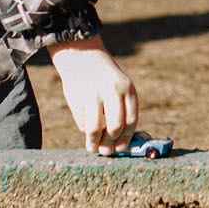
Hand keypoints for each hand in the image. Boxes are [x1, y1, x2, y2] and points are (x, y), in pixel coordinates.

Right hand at [49, 37, 138, 153]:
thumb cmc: (106, 79)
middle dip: (111, 144)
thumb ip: (123, 110)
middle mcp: (112, 90)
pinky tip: (86, 128)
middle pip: (115, 127)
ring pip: (95, 129)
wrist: (82, 56)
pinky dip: (85, 130)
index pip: (131, 121)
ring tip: (93, 148)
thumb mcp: (120, 87)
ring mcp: (93, 94)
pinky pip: (82, 123)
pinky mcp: (77, 99)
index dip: (126, 139)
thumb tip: (122, 142)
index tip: (121, 148)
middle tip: (107, 151)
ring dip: (94, 143)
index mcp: (127, 88)